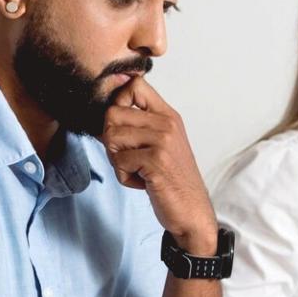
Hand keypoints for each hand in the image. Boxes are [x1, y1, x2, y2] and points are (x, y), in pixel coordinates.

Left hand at [101, 75, 217, 252]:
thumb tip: (105, 112)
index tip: (123, 126)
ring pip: (111, 137)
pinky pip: (119, 161)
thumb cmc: (172, 180)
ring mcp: (163, 141)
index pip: (134, 85)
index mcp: (168, 115)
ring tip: (137, 170)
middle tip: (129, 158)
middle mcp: (167, 123)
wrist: (192, 211)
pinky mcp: (156, 161)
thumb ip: (140, 125)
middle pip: (112, 113)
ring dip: (117, 160)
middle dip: (111, 140)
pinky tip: (143, 182)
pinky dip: (125, 177)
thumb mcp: (162, 144)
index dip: (117, 102)